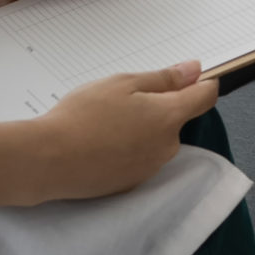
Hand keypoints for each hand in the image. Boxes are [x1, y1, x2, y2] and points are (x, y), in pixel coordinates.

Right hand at [31, 60, 218, 200]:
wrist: (50, 160)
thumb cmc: (83, 116)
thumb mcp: (123, 83)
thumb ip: (164, 78)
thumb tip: (195, 71)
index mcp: (168, 117)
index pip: (205, 97)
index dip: (200, 82)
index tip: (188, 76)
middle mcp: (167, 146)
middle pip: (175, 119)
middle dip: (157, 106)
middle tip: (122, 97)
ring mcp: (150, 168)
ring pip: (156, 139)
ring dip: (141, 128)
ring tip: (105, 121)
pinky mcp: (132, 183)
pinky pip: (139, 157)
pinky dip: (127, 147)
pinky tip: (101, 141)